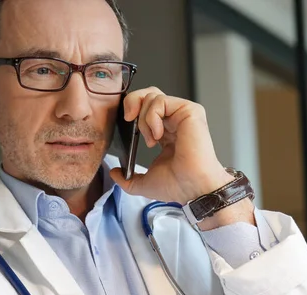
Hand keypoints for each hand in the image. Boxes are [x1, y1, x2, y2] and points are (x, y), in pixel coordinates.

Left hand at [109, 87, 254, 229]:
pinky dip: (152, 117)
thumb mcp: (144, 182)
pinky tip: (158, 135)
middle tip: (128, 119)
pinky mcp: (189, 111)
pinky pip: (160, 101)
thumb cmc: (178, 185)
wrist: (192, 188)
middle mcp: (175, 120)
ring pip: (152, 96)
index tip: (126, 125)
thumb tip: (114, 173)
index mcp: (166, 132)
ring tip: (151, 139)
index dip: (132, 111)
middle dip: (132, 102)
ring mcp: (183, 114)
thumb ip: (126, 178)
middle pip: (148, 93)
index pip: (146, 108)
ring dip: (144, 119)